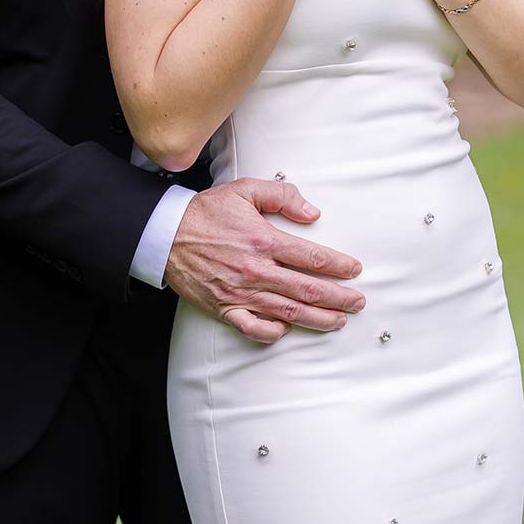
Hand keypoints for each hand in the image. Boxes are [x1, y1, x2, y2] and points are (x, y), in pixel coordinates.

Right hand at [165, 177, 365, 343]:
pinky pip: (253, 328)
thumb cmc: (206, 211)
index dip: (337, 265)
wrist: (165, 234)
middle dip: (337, 298)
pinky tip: (289, 330)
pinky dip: (273, 333)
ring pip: (287, 312)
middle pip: (306, 290)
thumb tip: (312, 213)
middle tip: (357, 302)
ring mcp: (240, 292)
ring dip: (317, 318)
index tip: (354, 270)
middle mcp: (255, 270)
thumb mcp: (244, 190)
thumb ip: (282, 196)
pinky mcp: (224, 307)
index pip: (310, 257)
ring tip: (337, 321)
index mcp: (263, 240)